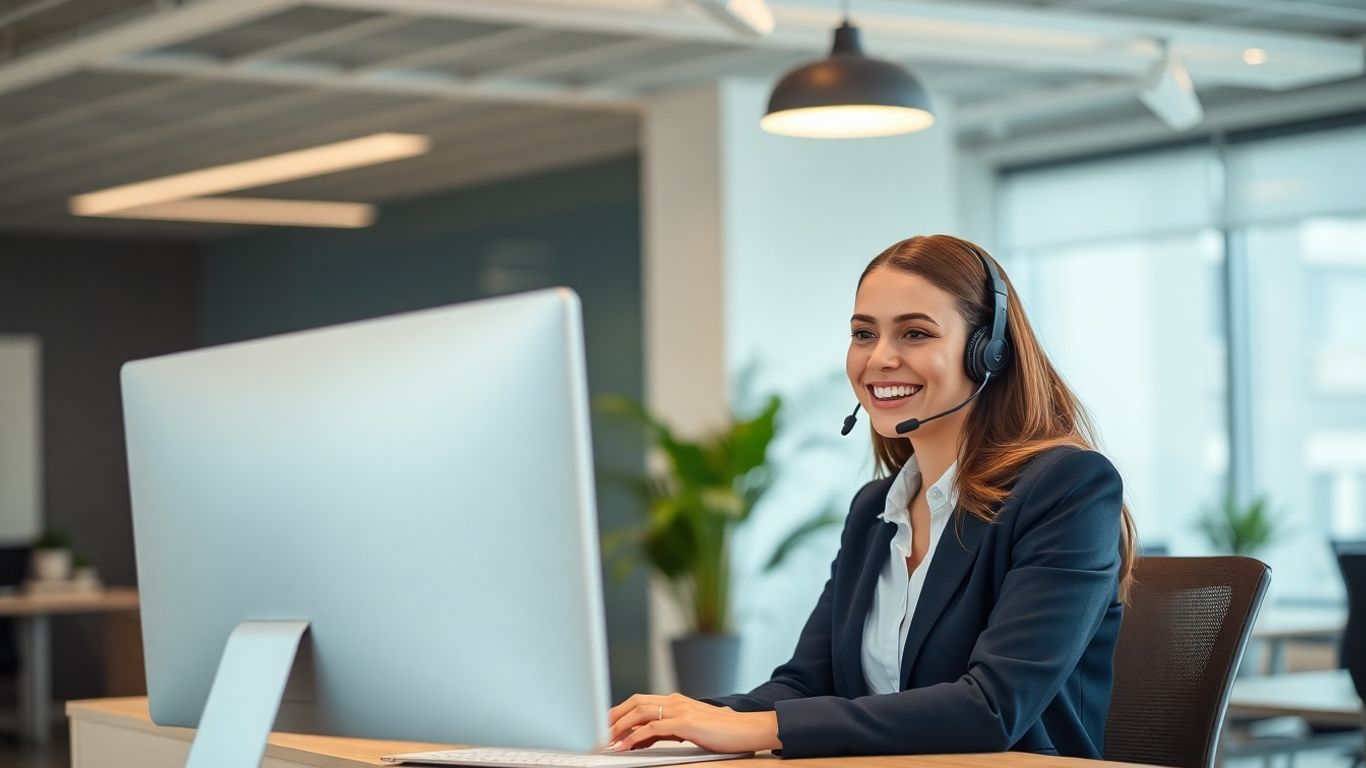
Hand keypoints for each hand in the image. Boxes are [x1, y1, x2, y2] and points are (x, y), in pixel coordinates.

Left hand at [607, 693, 779, 753]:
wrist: (749, 729)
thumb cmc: (724, 732)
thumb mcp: (691, 729)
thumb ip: (669, 730)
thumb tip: (644, 740)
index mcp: (677, 701)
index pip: (640, 701)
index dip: (620, 712)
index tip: (606, 725)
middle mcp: (676, 701)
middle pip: (635, 703)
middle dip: (613, 716)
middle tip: (597, 731)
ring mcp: (680, 710)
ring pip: (640, 713)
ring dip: (620, 727)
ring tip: (606, 741)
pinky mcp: (686, 723)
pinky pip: (653, 728)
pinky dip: (635, 737)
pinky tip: (625, 746)